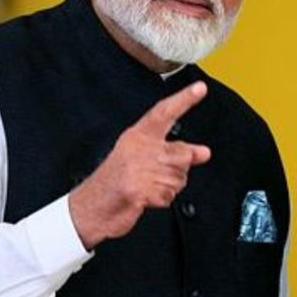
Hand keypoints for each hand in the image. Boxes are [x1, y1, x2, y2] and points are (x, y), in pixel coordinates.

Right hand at [68, 81, 210, 249]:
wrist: (92, 207)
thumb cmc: (115, 181)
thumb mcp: (142, 159)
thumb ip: (173, 153)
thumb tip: (204, 152)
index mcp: (137, 136)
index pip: (164, 112)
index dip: (184, 99)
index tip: (200, 88)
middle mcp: (138, 149)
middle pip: (183, 154)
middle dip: (178, 169)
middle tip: (157, 175)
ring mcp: (137, 169)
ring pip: (179, 178)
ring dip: (169, 187)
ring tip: (148, 186)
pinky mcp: (137, 190)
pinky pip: (168, 196)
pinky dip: (161, 200)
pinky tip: (145, 197)